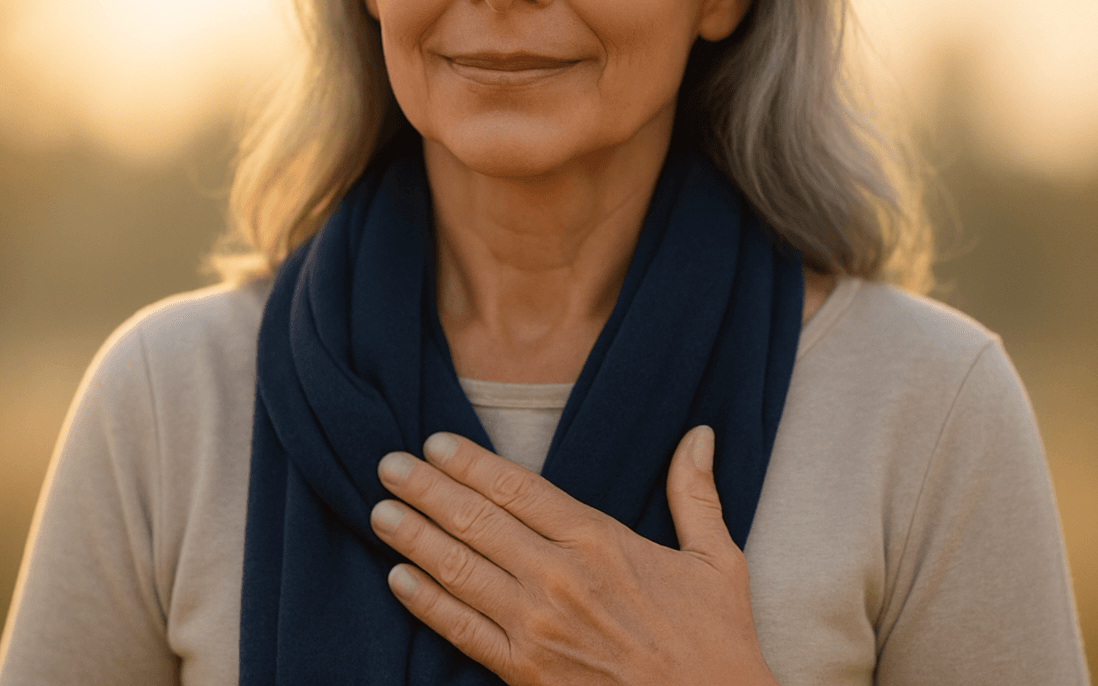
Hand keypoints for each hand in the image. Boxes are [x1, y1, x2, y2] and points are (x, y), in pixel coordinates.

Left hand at [369, 426, 779, 685]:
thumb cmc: (715, 641)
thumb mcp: (716, 560)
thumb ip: (696, 493)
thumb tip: (699, 434)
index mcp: (601, 542)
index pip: (519, 488)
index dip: (471, 463)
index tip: (436, 442)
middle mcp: (560, 578)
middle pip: (477, 521)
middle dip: (426, 489)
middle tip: (389, 465)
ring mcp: (537, 628)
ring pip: (460, 570)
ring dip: (414, 538)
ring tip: (381, 511)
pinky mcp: (525, 673)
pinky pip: (462, 631)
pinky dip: (426, 603)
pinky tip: (398, 579)